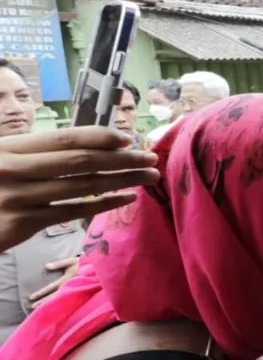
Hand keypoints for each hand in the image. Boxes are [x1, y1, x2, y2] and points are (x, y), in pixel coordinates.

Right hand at [0, 127, 159, 251]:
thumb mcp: (1, 162)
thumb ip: (32, 155)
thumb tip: (84, 148)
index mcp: (10, 148)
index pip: (64, 138)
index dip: (100, 136)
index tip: (128, 137)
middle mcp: (13, 168)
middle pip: (80, 160)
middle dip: (121, 157)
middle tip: (150, 157)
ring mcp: (18, 196)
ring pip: (82, 186)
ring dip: (121, 179)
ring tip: (148, 176)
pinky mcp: (21, 224)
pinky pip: (72, 211)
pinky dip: (103, 203)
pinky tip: (125, 198)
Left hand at [29, 256, 78, 306]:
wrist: (97, 269)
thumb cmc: (83, 263)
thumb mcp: (71, 261)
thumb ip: (59, 264)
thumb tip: (46, 266)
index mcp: (67, 279)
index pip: (51, 287)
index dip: (41, 293)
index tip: (31, 297)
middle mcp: (69, 287)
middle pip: (54, 296)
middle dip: (43, 302)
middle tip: (32, 307)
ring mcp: (73, 291)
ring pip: (59, 299)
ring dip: (49, 304)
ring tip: (40, 308)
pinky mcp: (77, 293)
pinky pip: (66, 300)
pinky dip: (58, 304)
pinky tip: (53, 307)